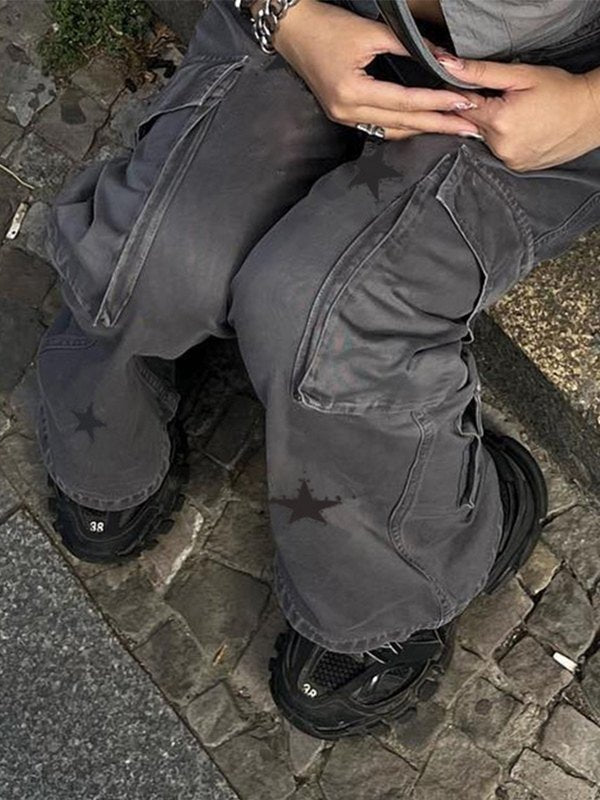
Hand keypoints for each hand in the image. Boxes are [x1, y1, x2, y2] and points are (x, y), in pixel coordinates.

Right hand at [271, 0, 479, 139]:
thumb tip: (443, 59)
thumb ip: (409, 46)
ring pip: (391, 131)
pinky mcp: (342, 114)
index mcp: (352, 92)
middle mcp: (346, 112)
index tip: (465, 103)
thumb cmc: (326, 25)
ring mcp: (343, 117)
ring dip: (422, 130)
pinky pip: (379, 127)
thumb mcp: (371, 31)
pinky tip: (422, 125)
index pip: (405, 102)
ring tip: (451, 128)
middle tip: (468, 128)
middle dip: (437, 125)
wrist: (292, 29)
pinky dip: (403, 126)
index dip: (437, 103)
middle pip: (401, 124)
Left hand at [438, 55, 599, 170]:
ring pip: (487, 140)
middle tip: (508, 101)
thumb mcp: (521, 75)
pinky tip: (523, 130)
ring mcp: (510, 160)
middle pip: (474, 126)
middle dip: (484, 112)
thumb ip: (482, 74)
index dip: (466, 96)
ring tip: (519, 116)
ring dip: (494, 128)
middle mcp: (500, 147)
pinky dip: (505, 141)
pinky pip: (501, 152)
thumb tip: (449, 67)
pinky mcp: (518, 168)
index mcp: (498, 122)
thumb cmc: (560, 91)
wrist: (591, 115)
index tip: (478, 89)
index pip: (463, 108)